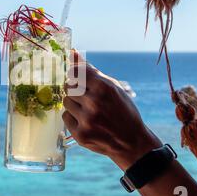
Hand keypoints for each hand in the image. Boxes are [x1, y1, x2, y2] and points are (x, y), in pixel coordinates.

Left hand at [63, 50, 161, 170]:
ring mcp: (87, 120)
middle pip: (68, 86)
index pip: (75, 72)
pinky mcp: (80, 134)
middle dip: (74, 89)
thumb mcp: (113, 87)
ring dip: (73, 104)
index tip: (79, 79)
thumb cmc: (122, 110)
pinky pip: (65, 117)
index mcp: (104, 87)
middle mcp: (94, 103)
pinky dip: (73, 118)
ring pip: (65, 101)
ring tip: (88, 110)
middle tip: (86, 97)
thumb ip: (91, 70)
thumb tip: (72, 53)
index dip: (76, 75)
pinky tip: (86, 121)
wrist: (131, 142)